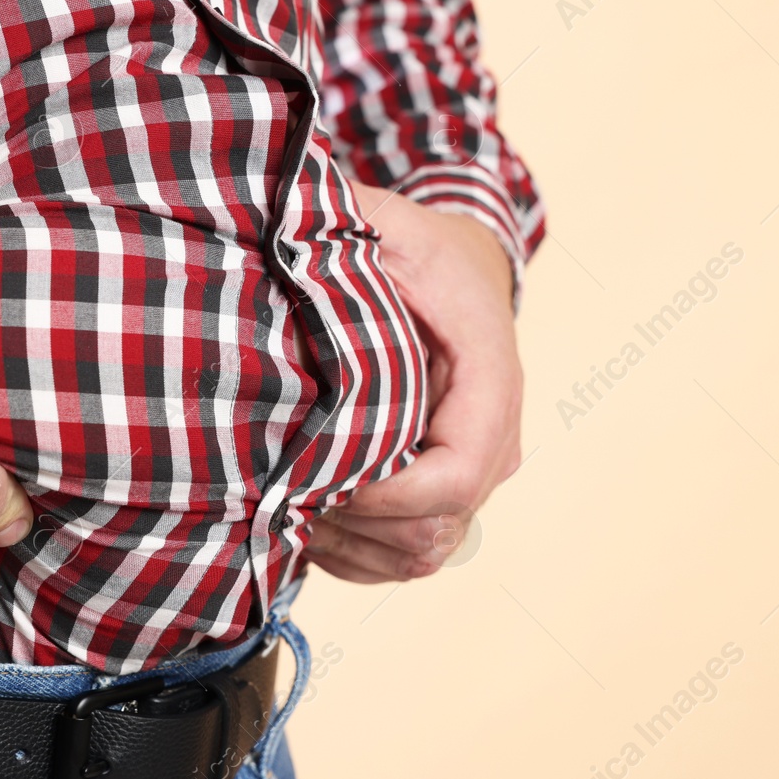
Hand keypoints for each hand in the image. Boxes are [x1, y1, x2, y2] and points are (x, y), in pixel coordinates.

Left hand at [306, 180, 523, 583]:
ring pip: (422, 554)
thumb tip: (279, 252)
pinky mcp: (453, 496)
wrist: (465, 269)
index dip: (384, 496)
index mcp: (491, 377)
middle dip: (353, 523)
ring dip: (349, 545)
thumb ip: (339, 232)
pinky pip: (410, 558)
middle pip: (436, 528)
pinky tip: (307, 519)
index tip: (313, 478)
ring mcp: (478, 474)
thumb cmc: (417, 244)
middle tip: (280, 495)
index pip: (455, 475)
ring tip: (286, 507)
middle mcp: (498, 438)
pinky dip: (354, 555)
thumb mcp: (380, 220)